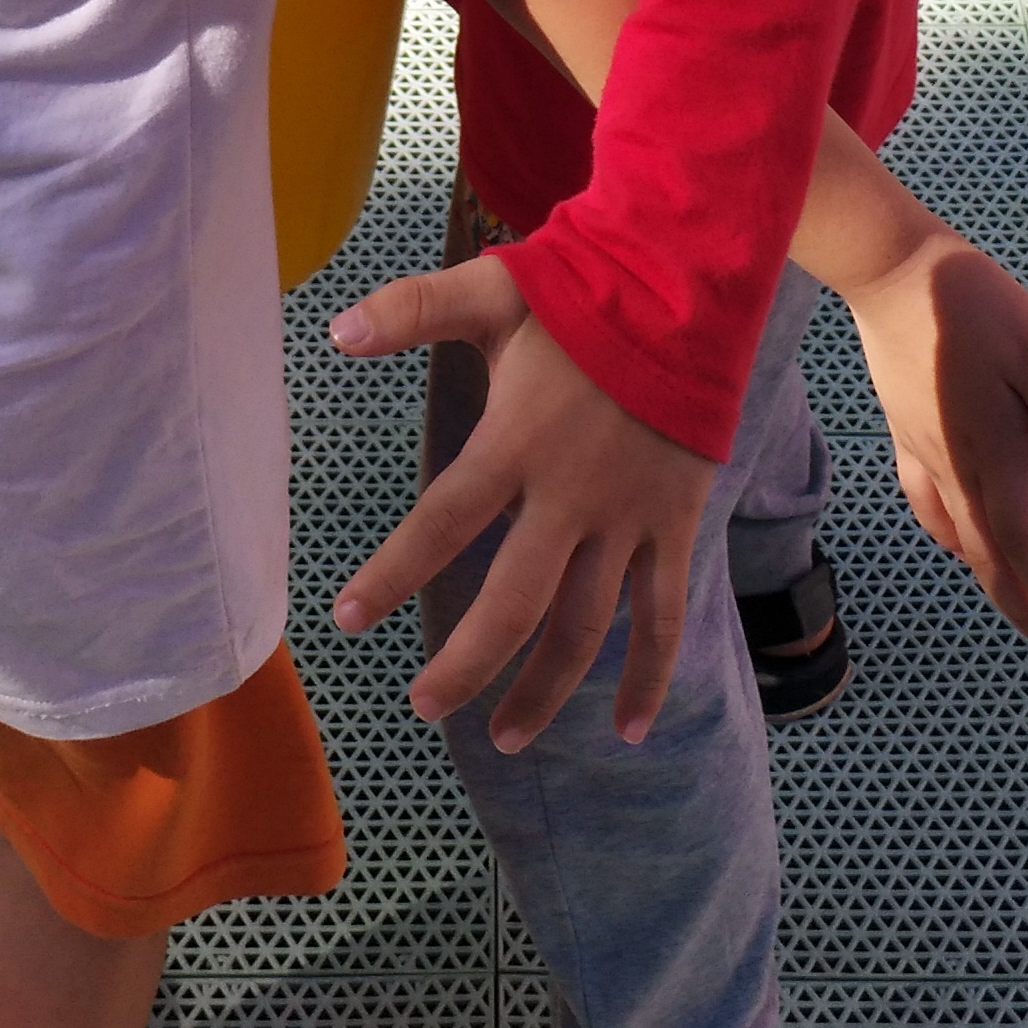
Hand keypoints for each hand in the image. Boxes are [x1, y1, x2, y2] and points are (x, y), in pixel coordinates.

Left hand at [324, 253, 718, 749]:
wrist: (690, 288)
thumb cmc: (582, 292)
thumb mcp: (492, 290)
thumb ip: (413, 308)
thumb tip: (336, 329)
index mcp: (516, 439)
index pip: (442, 522)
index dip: (391, 574)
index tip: (346, 619)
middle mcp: (571, 493)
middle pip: (513, 601)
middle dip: (466, 664)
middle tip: (422, 704)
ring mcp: (628, 517)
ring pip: (585, 627)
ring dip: (544, 689)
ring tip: (504, 738)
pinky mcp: (674, 524)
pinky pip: (665, 616)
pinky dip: (650, 676)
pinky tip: (626, 731)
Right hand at [848, 229, 1027, 657]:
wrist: (891, 268)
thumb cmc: (971, 304)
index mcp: (993, 451)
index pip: (1026, 543)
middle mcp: (955, 463)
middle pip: (990, 555)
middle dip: (1025, 605)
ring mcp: (925, 448)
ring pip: (960, 535)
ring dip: (991, 577)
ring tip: (1017, 603)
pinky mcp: (907, 427)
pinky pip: (927, 500)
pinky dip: (948, 533)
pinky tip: (956, 536)